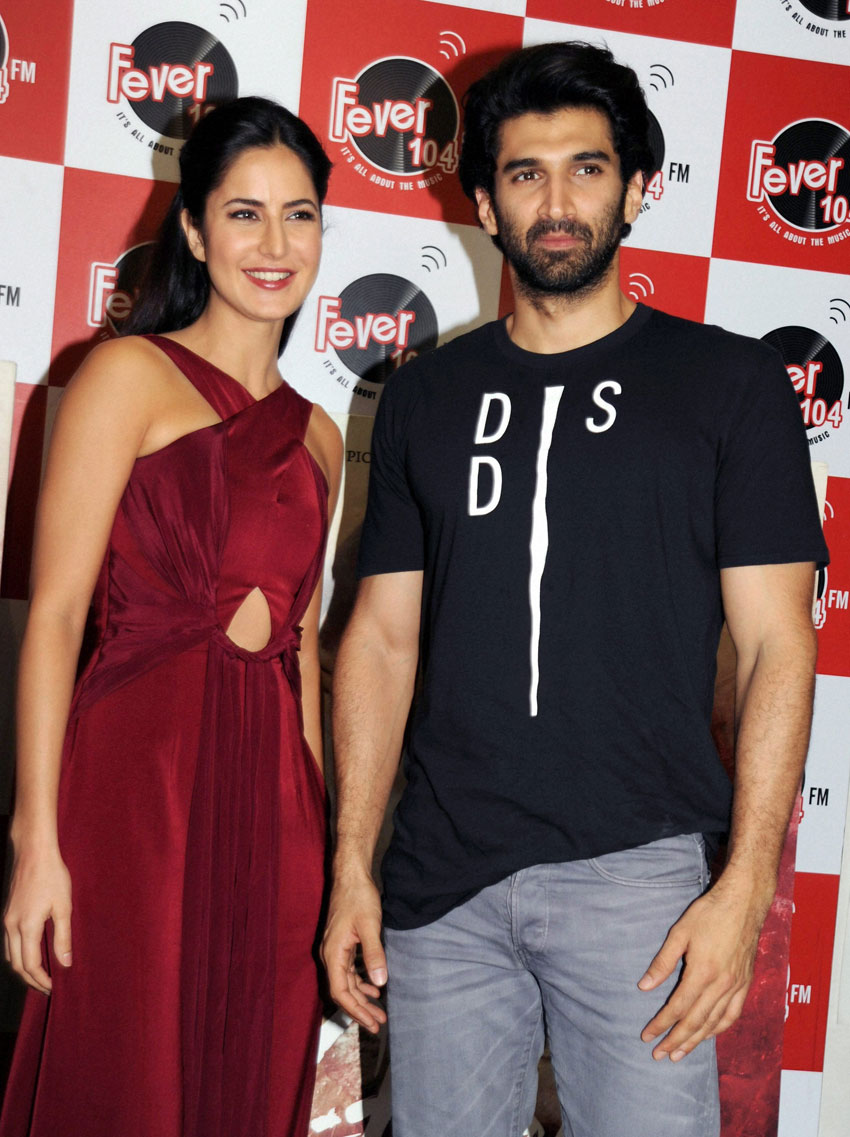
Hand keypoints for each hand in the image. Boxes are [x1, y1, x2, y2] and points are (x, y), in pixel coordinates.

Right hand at [3, 845, 71, 994]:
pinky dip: (18, 955)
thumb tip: (66, 963)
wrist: (34, 852)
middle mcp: (11, 926)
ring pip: (10, 955)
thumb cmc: (53, 876)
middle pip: (16, 964)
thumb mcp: (64, 907)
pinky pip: (8, 943)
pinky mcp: (7, 913)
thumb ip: (64, 937)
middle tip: (47, 989)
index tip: (54, 988)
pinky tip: (31, 955)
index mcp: (26, 927)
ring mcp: (6, 920)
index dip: (41, 980)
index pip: (30, 965)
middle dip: (31, 980)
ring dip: (23, 969)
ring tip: (40, 976)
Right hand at [320, 871, 387, 1033]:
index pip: (340, 991)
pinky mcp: (342, 943)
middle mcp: (330, 954)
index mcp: (333, 953)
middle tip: (378, 1024)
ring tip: (378, 1011)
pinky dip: (360, 982)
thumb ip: (374, 954)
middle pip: (343, 990)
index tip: (371, 1022)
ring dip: (361, 997)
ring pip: (346, 982)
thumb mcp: (369, 926)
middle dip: (360, 1009)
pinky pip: (348, 970)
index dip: (355, 1010)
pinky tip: (373, 987)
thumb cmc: (358, 897)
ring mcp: (335, 949)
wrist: (350, 875)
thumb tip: (380, 982)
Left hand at [637, 882, 770, 1060]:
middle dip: (676, 1041)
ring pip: (714, 1023)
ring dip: (696, 1041)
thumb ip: (662, 963)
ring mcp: (736, 986)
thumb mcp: (679, 933)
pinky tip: (708, 1034)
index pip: (677, 1007)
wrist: (744, 903)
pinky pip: (732, 1014)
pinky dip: (718, 1028)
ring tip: (680, 1054)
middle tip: (659, 1056)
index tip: (647, 1036)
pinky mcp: (746, 983)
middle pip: (695, 1021)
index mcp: (702, 972)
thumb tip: (644, 987)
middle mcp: (721, 984)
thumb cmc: (709, 914)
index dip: (661, 1024)